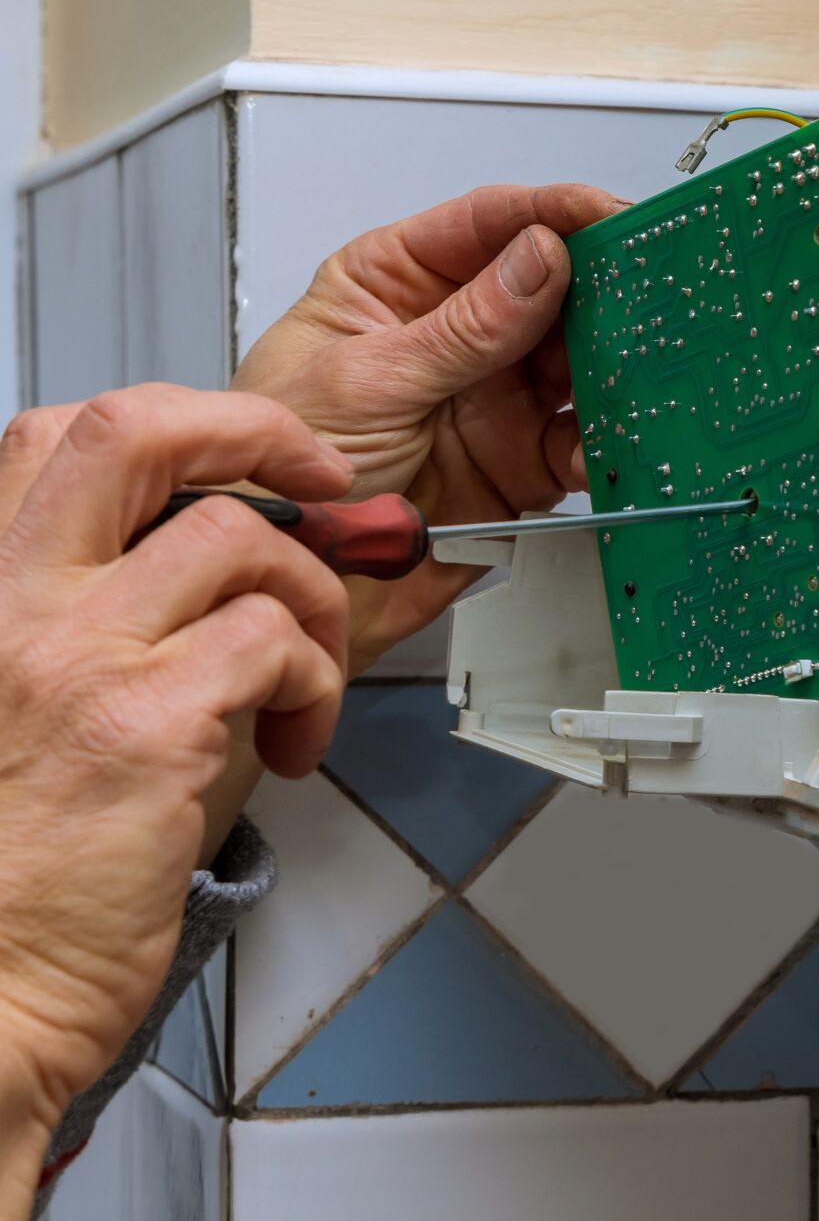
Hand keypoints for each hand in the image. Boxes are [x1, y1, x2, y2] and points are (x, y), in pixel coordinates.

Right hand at [0, 387, 350, 1196]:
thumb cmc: (12, 862)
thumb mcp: (21, 698)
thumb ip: (86, 614)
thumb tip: (215, 547)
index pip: (58, 435)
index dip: (177, 425)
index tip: (243, 458)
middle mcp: (4, 604)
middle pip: (134, 434)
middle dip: (256, 431)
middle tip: (320, 482)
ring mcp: (72, 658)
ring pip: (240, 540)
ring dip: (308, 595)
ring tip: (303, 669)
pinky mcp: (145, 725)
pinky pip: (275, 641)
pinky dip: (316, 678)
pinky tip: (293, 736)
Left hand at [231, 185, 622, 664]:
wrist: (288, 586)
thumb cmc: (273, 477)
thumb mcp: (363, 384)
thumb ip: (462, 327)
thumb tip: (539, 259)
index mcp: (395, 286)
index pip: (486, 226)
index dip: (551, 212)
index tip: (605, 213)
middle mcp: (451, 334)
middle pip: (550, 287)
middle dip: (598, 288)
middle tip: (641, 290)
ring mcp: (492, 397)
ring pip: (577, 361)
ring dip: (608, 364)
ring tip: (629, 366)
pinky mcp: (520, 462)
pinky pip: (581, 439)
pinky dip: (601, 439)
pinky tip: (599, 440)